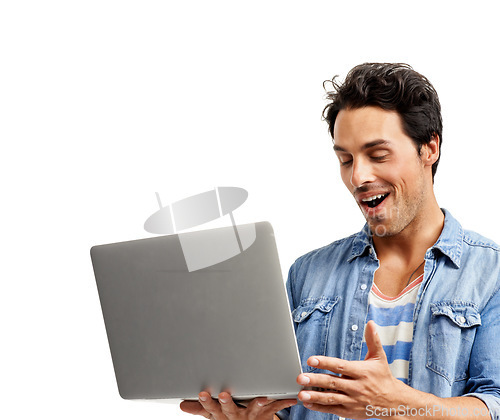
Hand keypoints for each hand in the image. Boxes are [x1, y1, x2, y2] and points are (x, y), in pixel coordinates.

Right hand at [180, 391, 296, 419]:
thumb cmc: (232, 416)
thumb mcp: (214, 413)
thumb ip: (200, 408)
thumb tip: (182, 405)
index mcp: (222, 414)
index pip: (211, 408)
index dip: (207, 402)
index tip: (202, 393)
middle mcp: (236, 416)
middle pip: (230, 409)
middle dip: (226, 402)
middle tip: (224, 394)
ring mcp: (252, 415)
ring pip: (254, 409)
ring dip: (258, 403)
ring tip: (262, 397)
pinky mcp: (267, 413)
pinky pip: (276, 407)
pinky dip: (283, 401)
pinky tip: (290, 397)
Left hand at [296, 321, 405, 418]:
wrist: (394, 403)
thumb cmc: (383, 378)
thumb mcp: (379, 358)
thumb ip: (373, 340)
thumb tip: (371, 324)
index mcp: (361, 372)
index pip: (340, 366)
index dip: (325, 363)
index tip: (311, 359)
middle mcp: (356, 387)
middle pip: (333, 383)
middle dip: (315, 380)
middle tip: (300, 378)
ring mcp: (352, 400)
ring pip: (331, 398)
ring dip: (315, 396)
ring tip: (301, 393)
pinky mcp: (349, 411)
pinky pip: (332, 409)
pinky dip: (319, 407)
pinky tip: (307, 403)